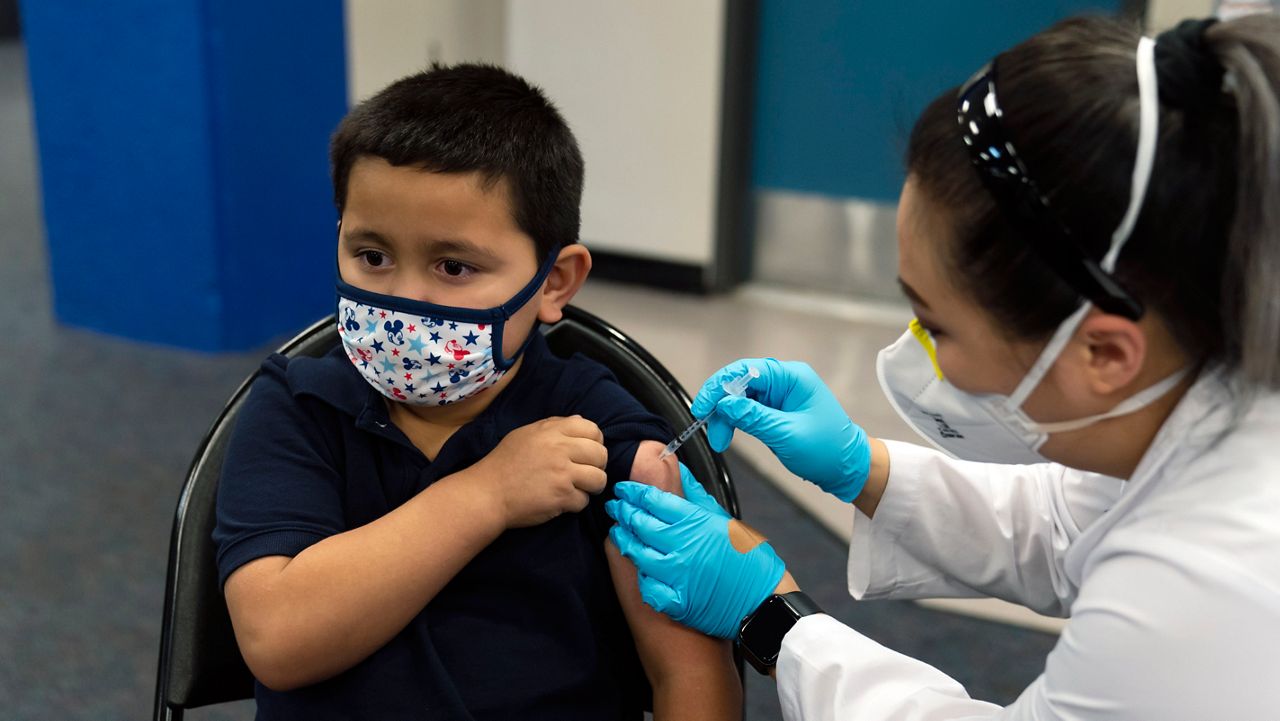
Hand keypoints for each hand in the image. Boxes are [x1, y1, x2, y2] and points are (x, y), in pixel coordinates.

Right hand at [473, 415, 607, 527]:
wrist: (488, 493)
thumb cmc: (505, 463)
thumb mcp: (526, 434)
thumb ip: (554, 425)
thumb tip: (581, 420)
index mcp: (551, 431)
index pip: (592, 429)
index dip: (595, 441)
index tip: (588, 452)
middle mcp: (559, 449)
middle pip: (600, 454)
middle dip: (598, 465)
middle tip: (586, 473)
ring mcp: (562, 474)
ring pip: (599, 478)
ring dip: (592, 486)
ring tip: (579, 488)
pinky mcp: (562, 497)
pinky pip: (584, 500)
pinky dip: (576, 504)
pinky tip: (563, 501)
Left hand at [606, 477, 784, 638]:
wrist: (765, 601)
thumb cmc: (751, 560)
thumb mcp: (727, 520)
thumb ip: (698, 496)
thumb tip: (680, 470)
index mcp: (696, 522)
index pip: (653, 500)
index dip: (633, 493)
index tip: (624, 490)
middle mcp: (682, 545)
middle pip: (640, 524)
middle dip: (624, 512)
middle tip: (616, 507)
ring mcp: (677, 575)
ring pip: (637, 554)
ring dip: (625, 541)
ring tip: (620, 533)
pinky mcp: (677, 601)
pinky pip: (647, 587)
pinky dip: (641, 577)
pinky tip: (639, 569)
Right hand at [691, 358, 870, 501]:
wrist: (847, 468)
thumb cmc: (828, 450)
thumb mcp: (787, 434)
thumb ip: (753, 417)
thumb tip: (724, 404)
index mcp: (792, 377)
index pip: (746, 370)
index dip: (719, 386)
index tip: (703, 407)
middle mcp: (784, 381)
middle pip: (739, 382)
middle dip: (720, 404)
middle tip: (707, 427)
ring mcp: (779, 396)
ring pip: (739, 398)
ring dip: (724, 417)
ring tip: (719, 440)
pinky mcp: (774, 411)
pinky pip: (746, 410)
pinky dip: (733, 422)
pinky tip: (726, 434)